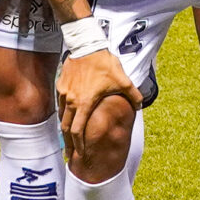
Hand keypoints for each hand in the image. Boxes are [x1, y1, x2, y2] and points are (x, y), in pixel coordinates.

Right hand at [55, 46, 141, 172]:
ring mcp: (63, 93)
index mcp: (84, 103)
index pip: (77, 130)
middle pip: (65, 128)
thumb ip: (132, 95)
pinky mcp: (61, 85)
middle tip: (69, 155)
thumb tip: (140, 106)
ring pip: (61, 116)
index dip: (78, 145)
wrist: (86, 44)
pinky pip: (60, 104)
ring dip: (64, 130)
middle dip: (68, 143)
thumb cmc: (104, 63)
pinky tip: (67, 119)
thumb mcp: (122, 79)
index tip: (79, 154)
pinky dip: (63, 114)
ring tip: (67, 140)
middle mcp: (71, 101)